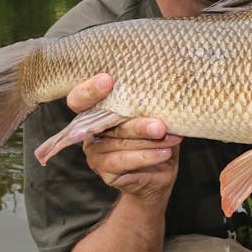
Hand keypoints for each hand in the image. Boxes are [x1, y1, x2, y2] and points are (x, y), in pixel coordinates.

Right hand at [66, 73, 181, 200]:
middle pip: (108, 123)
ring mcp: (95, 151)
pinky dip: (146, 157)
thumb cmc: (158, 134)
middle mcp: (92, 130)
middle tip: (160, 126)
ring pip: (118, 143)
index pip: (81, 98)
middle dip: (137, 125)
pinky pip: (123, 162)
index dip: (89, 90)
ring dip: (147, 142)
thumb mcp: (156, 113)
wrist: (162, 171)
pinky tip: (164, 153)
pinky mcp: (105, 171)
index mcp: (99, 109)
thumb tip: (165, 86)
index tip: (107, 80)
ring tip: (170, 140)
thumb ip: (150, 102)